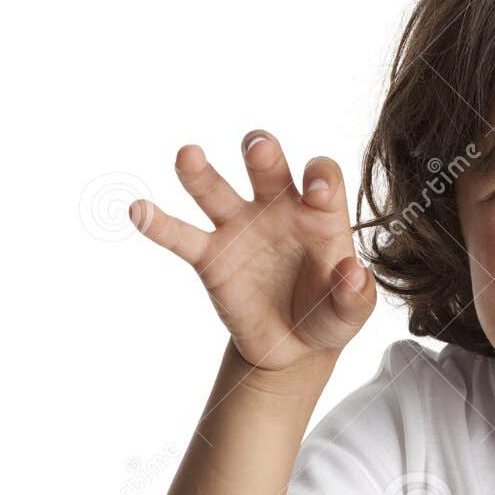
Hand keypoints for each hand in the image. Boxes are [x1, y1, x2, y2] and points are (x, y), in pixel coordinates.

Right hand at [128, 131, 375, 370]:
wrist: (293, 346)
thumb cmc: (328, 315)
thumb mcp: (350, 313)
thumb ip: (355, 296)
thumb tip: (353, 273)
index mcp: (319, 215)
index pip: (322, 179)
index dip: (321, 178)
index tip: (316, 189)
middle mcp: (277, 209)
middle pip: (267, 168)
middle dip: (263, 153)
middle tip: (258, 148)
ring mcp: (240, 228)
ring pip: (216, 190)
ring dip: (201, 172)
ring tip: (188, 155)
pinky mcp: (210, 256)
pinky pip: (180, 236)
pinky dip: (158, 224)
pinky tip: (138, 210)